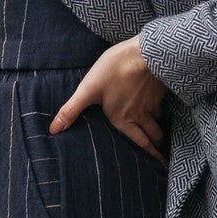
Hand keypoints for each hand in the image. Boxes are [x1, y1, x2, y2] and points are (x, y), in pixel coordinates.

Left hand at [50, 38, 167, 160]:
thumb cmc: (115, 70)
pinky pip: (161, 105)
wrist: (144, 52)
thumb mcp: (88, 90)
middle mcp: (140, 116)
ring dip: (160, 130)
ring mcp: (152, 103)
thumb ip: (71, 110)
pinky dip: (160, 110)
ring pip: (158, 121)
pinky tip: (158, 107)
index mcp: (123, 120)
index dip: (151, 156)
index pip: (141, 144)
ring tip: (160, 136)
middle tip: (162, 157)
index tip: (159, 165)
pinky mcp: (159, 89)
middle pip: (153, 136)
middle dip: (158, 147)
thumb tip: (54, 130)